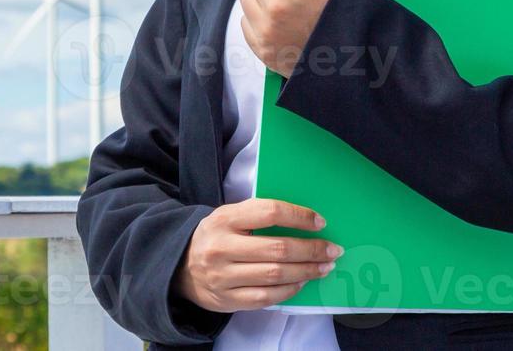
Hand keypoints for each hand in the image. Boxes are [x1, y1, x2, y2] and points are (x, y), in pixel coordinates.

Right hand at [171, 198, 343, 312]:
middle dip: (311, 250)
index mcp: (224, 219)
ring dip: (306, 271)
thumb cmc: (215, 237)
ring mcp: (223, 276)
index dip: (298, 216)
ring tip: (324, 266)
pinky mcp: (227, 299)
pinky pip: (267, 296)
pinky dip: (290, 290)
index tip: (320, 222)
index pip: (268, 213)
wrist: (179, 267)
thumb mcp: (228, 217)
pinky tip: (302, 282)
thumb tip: (304, 220)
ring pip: (275, 275)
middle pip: (277, 249)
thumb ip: (258, 216)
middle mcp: (222, 247)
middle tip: (333, 250)